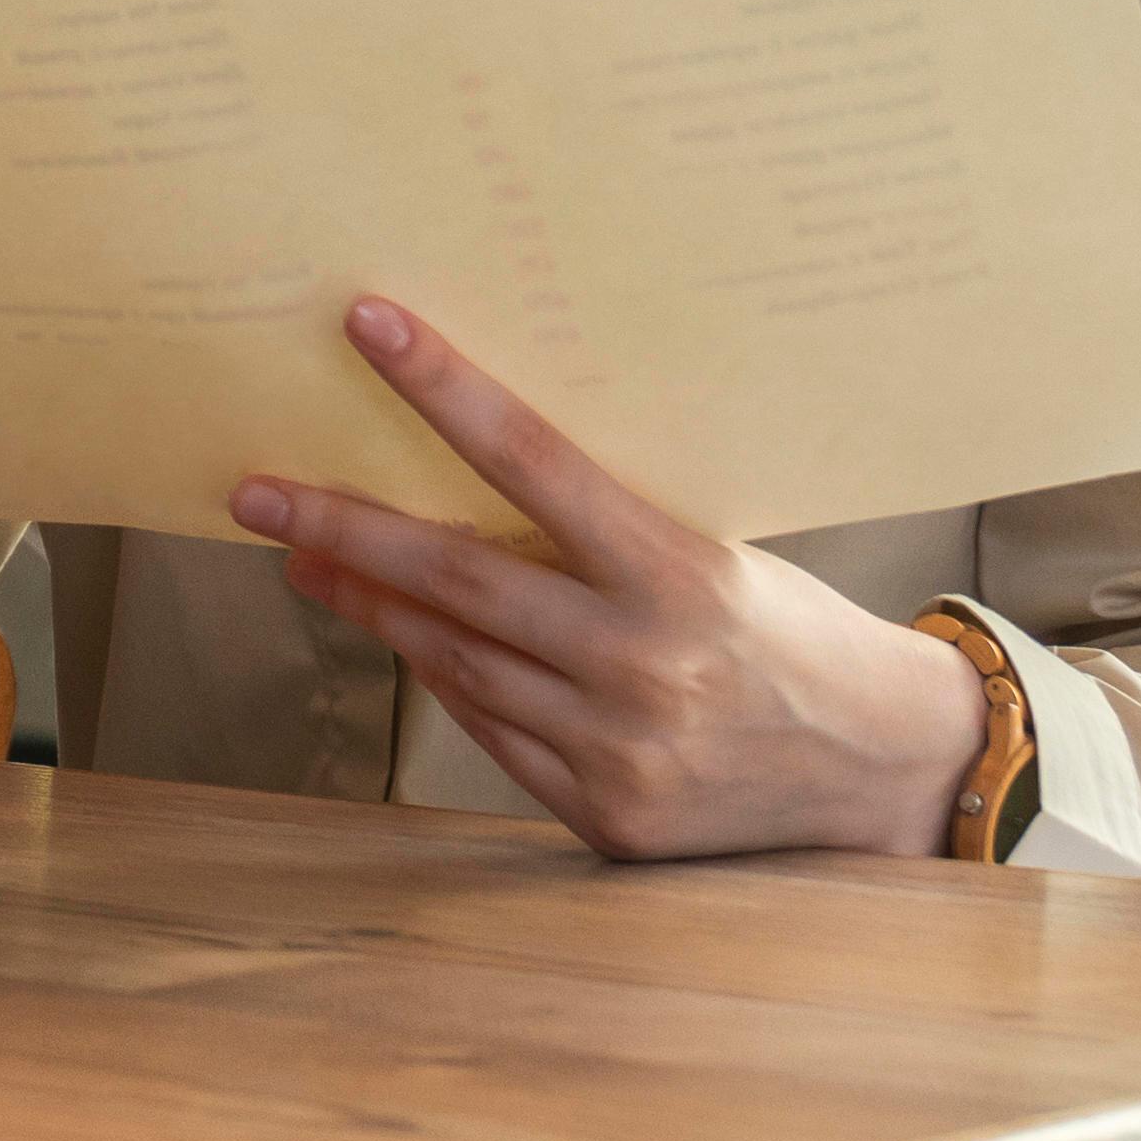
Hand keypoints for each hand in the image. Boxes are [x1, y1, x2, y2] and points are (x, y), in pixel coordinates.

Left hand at [231, 295, 984, 859]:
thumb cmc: (793, 634)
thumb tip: (471, 481)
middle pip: (456, 580)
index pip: (536, 462)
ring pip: (456, 661)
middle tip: (256, 492)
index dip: (446, 391)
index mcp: (682, 573)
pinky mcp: (606, 814)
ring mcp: (619, 748)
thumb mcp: (717, 555)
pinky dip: (442, 678)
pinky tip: (400, 634)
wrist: (885, 769)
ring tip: (308, 558)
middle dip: (342, 529)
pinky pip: (491, 732)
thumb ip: (603, 536)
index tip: (370, 326)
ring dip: (373, 605)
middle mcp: (643, 662)